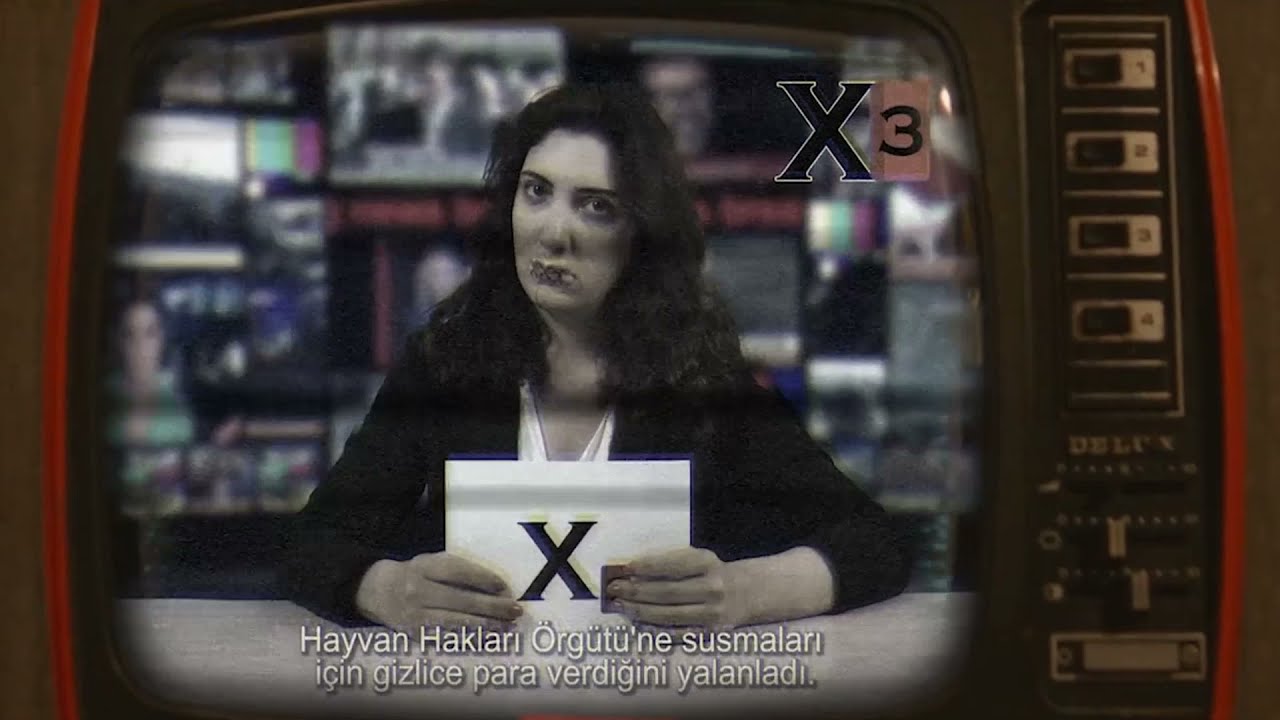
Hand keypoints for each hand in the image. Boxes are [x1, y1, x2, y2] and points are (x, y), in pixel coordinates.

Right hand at [354, 552, 522, 631]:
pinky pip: (448, 638)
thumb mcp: (433, 562)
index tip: (504, 586)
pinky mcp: (417, 634)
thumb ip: (460, 570)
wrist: (380, 591)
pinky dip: (470, 638)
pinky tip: (488, 638)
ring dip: (485, 626)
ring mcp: (416, 615)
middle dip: (492, 606)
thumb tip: (497, 587)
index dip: (482, 579)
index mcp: (424, 568)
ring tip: (507, 627)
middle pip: (460, 600)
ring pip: (456, 623)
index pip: (457, 572)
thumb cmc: (417, 573)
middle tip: (515, 610)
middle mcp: (418, 591)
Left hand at [606, 548, 749, 629]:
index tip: (625, 568)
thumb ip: (670, 563)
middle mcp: (712, 587)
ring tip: (621, 605)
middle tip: (614, 589)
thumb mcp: (698, 559)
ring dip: (640, 610)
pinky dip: (655, 628)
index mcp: (707, 562)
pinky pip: (677, 632)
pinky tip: (638, 622)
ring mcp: (712, 612)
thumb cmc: (711, 572)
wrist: (747, 592)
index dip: (647, 567)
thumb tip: (631, 572)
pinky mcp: (710, 632)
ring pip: (669, 614)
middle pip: (667, 592)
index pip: (673, 565)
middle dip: (636, 591)